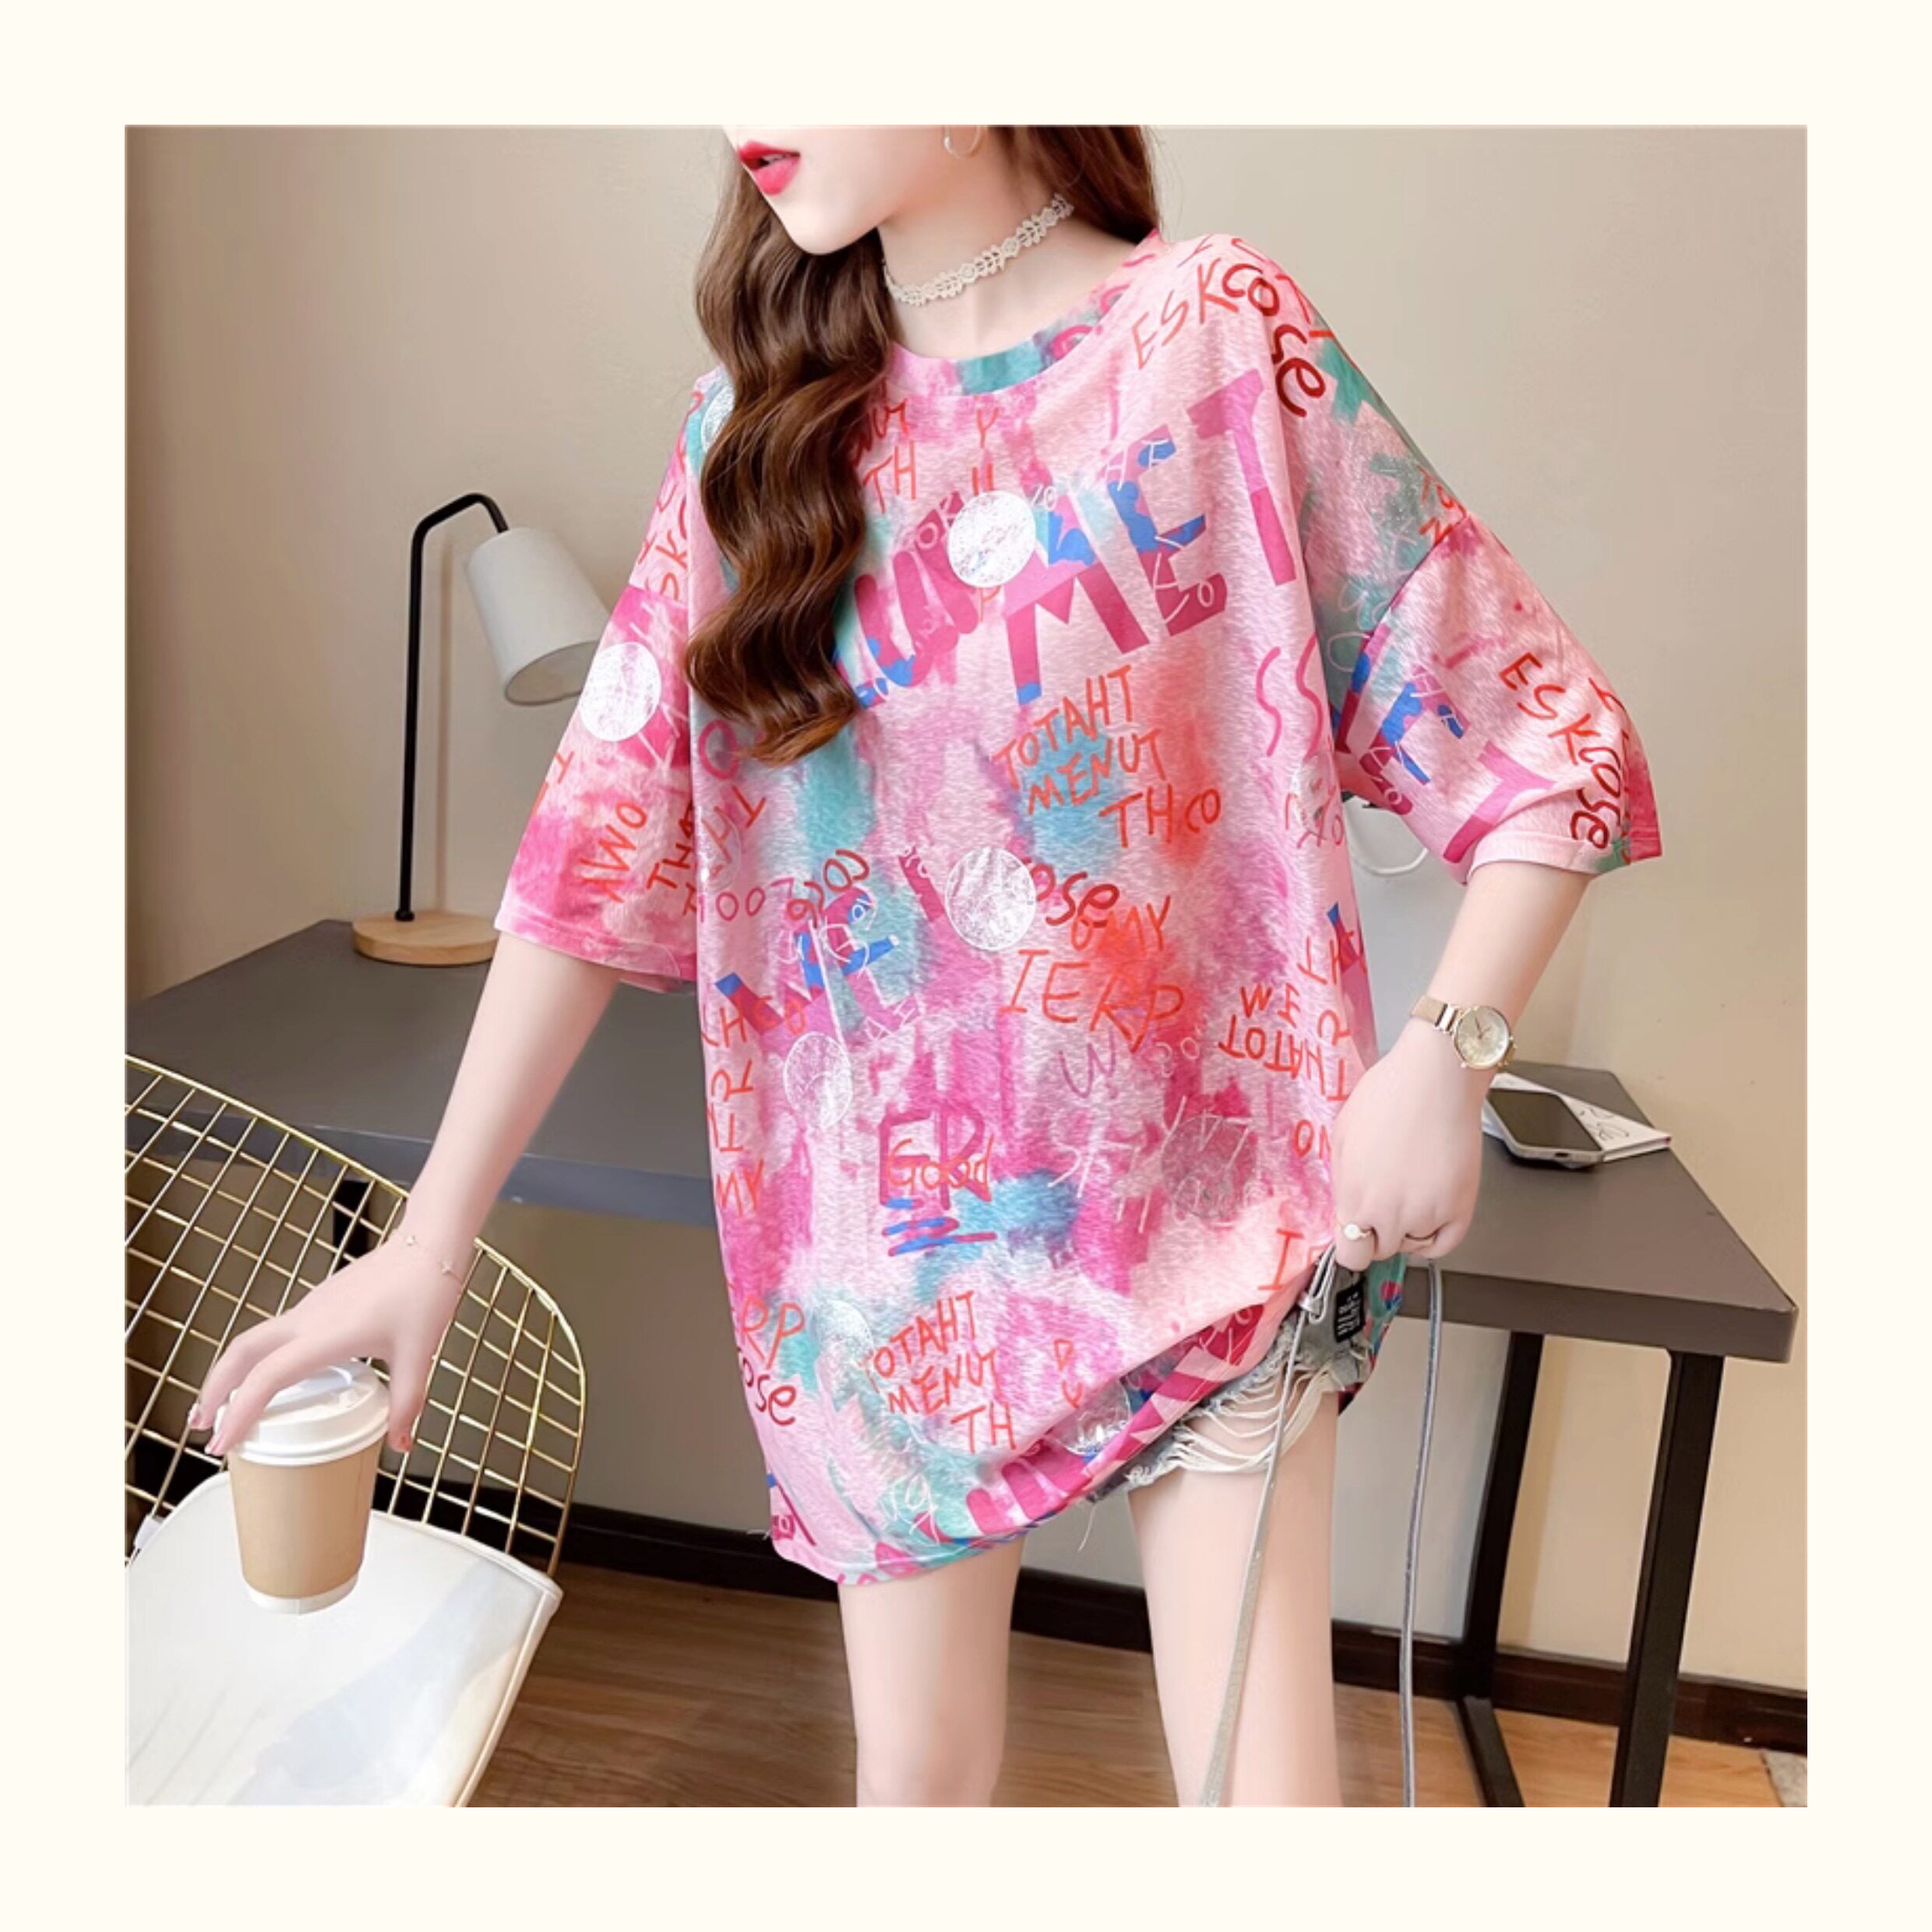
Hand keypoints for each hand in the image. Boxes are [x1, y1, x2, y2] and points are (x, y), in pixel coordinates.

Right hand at [190, 1221, 471, 1459]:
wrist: (428, 1246)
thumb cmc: (423, 1292)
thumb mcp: (418, 1356)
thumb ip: (407, 1404)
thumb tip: (399, 1443)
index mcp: (326, 1335)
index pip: (267, 1377)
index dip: (239, 1412)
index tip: (221, 1443)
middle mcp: (307, 1320)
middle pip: (240, 1352)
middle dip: (214, 1389)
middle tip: (201, 1426)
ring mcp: (309, 1308)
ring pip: (253, 1339)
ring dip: (231, 1371)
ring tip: (224, 1407)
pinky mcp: (317, 1303)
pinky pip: (274, 1333)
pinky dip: (258, 1358)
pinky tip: (269, 1377)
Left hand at [1329, 1020, 1488, 1275]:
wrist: (1436, 1078)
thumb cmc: (1390, 1095)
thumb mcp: (1341, 1137)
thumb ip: (1343, 1182)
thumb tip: (1345, 1206)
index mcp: (1354, 1199)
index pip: (1349, 1254)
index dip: (1352, 1241)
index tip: (1356, 1233)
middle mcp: (1389, 1214)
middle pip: (1379, 1250)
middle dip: (1378, 1230)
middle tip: (1383, 1201)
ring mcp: (1427, 1214)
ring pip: (1412, 1244)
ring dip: (1408, 1227)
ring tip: (1409, 1189)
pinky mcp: (1460, 1207)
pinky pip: (1445, 1243)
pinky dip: (1436, 1233)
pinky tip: (1429, 1211)